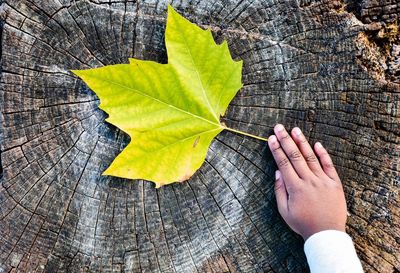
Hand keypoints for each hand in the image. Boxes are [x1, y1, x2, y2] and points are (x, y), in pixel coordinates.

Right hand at [268, 124, 346, 239]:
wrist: (326, 233)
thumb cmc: (302, 223)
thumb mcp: (284, 211)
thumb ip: (280, 190)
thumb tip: (277, 172)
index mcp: (295, 188)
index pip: (283, 163)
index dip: (276, 149)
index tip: (271, 138)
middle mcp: (309, 181)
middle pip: (295, 156)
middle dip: (285, 140)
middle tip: (279, 127)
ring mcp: (323, 181)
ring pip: (311, 157)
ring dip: (302, 142)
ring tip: (295, 130)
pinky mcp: (334, 183)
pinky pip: (329, 165)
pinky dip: (323, 154)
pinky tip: (317, 144)